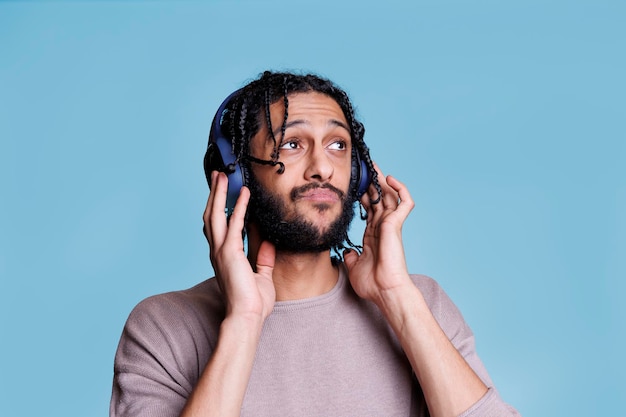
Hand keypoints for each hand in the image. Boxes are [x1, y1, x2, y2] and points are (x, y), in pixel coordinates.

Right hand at [203, 171, 275, 319]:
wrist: (247, 317)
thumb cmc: (253, 303)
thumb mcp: (262, 277)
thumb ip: (264, 259)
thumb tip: (269, 243)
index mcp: (223, 257)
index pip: (217, 227)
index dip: (218, 208)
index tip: (222, 193)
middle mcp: (217, 251)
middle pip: (211, 216)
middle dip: (214, 194)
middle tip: (218, 176)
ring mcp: (221, 251)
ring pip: (215, 215)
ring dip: (220, 193)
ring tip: (223, 176)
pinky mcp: (230, 252)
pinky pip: (234, 223)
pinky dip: (239, 206)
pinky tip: (245, 193)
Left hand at [343, 164, 414, 305]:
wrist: (384, 291)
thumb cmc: (372, 283)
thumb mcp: (354, 267)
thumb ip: (351, 257)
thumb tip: (347, 251)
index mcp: (373, 235)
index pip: (370, 209)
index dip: (363, 195)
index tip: (354, 184)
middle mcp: (383, 227)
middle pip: (379, 198)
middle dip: (371, 182)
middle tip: (363, 167)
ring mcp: (391, 225)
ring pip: (390, 195)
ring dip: (382, 180)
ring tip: (373, 166)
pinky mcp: (397, 225)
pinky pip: (405, 202)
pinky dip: (400, 189)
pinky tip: (390, 179)